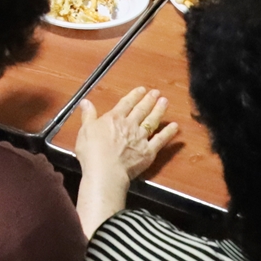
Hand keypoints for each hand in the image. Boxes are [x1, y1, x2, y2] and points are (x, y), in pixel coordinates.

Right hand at [73, 87, 178, 237]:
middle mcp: (130, 125)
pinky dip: (168, 133)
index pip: (126, 103)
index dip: (135, 95)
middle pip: (141, 110)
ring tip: (165, 102)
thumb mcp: (85, 130)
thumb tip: (86, 102)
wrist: (105, 171)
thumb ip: (88, 115)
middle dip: (149, 100)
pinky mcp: (148, 151)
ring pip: (152, 121)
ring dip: (159, 110)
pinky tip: (175, 126)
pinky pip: (161, 140)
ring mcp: (141, 138)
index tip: (142, 90)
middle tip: (156, 93)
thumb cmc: (92, 152)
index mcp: (114, 118)